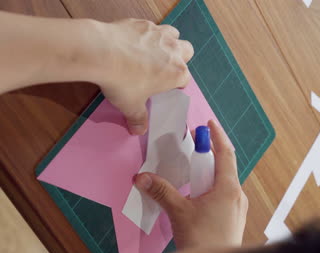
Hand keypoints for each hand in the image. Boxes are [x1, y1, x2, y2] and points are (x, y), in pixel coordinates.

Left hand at [93, 19, 193, 134]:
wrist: (102, 53)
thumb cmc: (123, 82)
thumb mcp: (131, 106)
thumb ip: (138, 118)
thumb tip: (139, 130)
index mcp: (176, 73)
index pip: (185, 79)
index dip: (176, 84)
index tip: (164, 88)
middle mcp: (173, 51)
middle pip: (186, 51)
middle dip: (178, 58)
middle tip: (162, 68)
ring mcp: (159, 34)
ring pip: (173, 34)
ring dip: (167, 42)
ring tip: (151, 51)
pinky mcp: (143, 23)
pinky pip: (150, 27)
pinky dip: (145, 34)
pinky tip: (131, 42)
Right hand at [135, 120, 247, 248]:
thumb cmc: (203, 239)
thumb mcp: (179, 212)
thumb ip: (161, 191)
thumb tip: (143, 177)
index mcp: (228, 188)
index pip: (225, 153)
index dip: (217, 136)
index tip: (209, 124)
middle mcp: (237, 195)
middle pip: (224, 166)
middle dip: (209, 153)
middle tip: (195, 146)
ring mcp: (238, 207)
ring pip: (224, 181)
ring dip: (209, 172)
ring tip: (193, 171)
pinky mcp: (234, 217)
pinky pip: (224, 194)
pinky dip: (212, 187)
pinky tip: (198, 195)